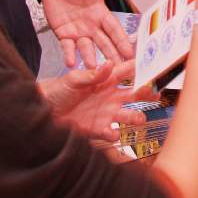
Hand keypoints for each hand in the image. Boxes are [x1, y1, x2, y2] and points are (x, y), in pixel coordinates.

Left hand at [39, 60, 153, 141]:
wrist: (42, 112)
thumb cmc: (57, 91)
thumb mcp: (74, 79)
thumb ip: (92, 74)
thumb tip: (109, 63)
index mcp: (104, 80)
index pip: (126, 72)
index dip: (140, 68)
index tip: (155, 65)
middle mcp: (109, 97)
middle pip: (134, 94)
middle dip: (146, 94)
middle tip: (156, 94)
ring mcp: (105, 114)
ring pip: (128, 116)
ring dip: (135, 117)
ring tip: (139, 119)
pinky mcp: (97, 129)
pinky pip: (111, 132)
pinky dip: (114, 134)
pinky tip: (113, 133)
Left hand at [42, 0, 135, 66]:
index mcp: (101, 13)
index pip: (114, 30)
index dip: (122, 41)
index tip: (130, 53)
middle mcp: (92, 26)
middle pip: (104, 43)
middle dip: (112, 56)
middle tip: (119, 70)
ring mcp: (77, 32)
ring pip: (86, 48)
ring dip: (90, 58)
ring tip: (94, 69)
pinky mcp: (63, 34)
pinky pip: (66, 46)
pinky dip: (69, 54)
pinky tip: (70, 64)